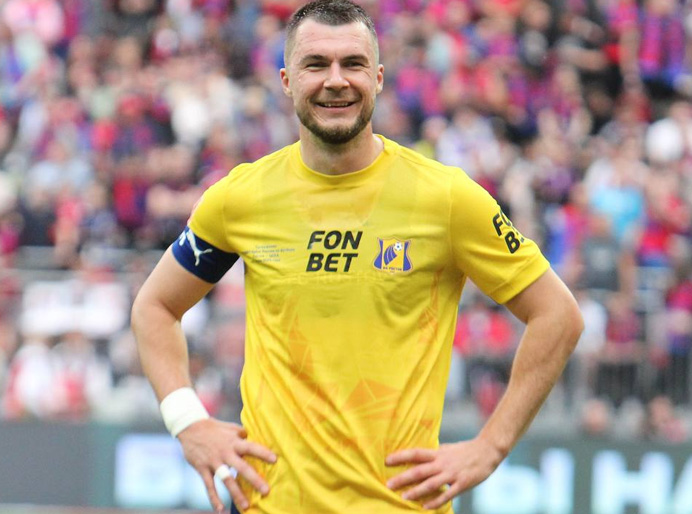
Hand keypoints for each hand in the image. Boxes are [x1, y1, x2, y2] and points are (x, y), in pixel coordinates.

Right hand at [177, 418, 276, 512]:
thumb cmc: (214, 427)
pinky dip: (214, 498)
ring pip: (227, 480)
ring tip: (246, 506)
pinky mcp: (202, 468)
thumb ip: (242, 433)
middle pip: (242, 467)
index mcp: (234, 442)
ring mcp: (214, 462)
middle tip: (266, 491)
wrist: (190, 427)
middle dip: (254, 479)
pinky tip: (220, 509)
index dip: (263, 453)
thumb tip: (253, 437)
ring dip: (236, 493)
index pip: (251, 447)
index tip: (275, 460)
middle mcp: (225, 452)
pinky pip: (209, 486)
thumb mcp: (230, 427)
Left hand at [385, 437, 502, 509]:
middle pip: (419, 470)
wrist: (487, 451)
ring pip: (431, 484)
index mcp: (438, 453)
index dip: (401, 456)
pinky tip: (425, 507)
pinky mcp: (462, 484)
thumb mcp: (446, 449)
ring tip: (403, 497)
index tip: (387, 460)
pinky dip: (435, 502)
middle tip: (388, 484)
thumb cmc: (464, 450)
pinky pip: (446, 495)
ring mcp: (452, 474)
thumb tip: (418, 456)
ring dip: (416, 491)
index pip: (416, 453)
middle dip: (403, 478)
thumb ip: (433, 454)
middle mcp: (442, 463)